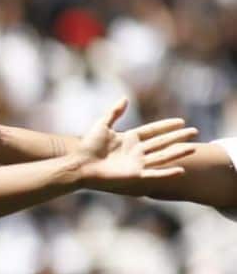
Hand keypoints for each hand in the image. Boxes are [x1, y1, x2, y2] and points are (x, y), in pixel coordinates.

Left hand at [76, 99, 196, 183]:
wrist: (80, 165)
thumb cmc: (88, 147)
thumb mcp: (102, 126)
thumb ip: (114, 113)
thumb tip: (125, 98)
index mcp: (130, 139)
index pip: (153, 131)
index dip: (166, 126)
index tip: (181, 121)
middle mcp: (136, 151)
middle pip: (162, 142)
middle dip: (178, 137)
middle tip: (194, 132)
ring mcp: (136, 163)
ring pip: (162, 156)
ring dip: (178, 152)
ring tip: (193, 147)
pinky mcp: (134, 175)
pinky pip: (154, 174)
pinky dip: (167, 173)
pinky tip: (180, 170)